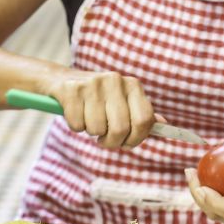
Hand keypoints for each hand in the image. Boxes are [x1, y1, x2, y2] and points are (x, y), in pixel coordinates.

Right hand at [44, 69, 159, 148]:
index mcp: (132, 85)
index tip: (126, 144)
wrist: (59, 80)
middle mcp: (115, 80)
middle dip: (111, 142)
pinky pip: (77, 124)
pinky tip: (75, 114)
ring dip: (91, 132)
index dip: (136, 139)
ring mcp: (92, 84)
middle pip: (121, 129)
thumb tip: (164, 125)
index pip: (144, 120)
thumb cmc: (96, 97)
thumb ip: (141, 113)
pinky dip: (75, 126)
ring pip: (97, 129)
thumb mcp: (121, 101)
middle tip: (103, 140)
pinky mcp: (71, 89)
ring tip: (88, 120)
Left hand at [186, 135, 223, 222]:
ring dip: (200, 196)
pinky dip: (207, 194)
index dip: (216, 203)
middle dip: (200, 199)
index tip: (201, 187)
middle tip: (190, 174)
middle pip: (221, 215)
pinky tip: (200, 175)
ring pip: (218, 213)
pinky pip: (220, 205)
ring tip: (191, 174)